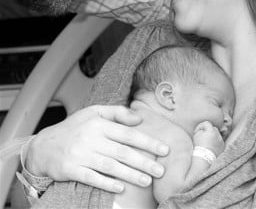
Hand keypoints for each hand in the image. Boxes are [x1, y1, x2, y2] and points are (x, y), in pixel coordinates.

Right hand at [25, 105, 168, 192]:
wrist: (44, 145)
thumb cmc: (74, 127)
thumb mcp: (93, 112)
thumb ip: (117, 113)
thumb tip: (139, 118)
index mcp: (98, 123)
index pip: (128, 133)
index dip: (147, 142)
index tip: (164, 150)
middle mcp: (91, 138)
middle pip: (122, 152)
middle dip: (144, 162)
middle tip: (161, 171)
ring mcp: (81, 155)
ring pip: (110, 166)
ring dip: (130, 175)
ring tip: (148, 181)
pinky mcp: (71, 169)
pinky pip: (92, 178)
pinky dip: (107, 184)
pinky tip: (121, 189)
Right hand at [193, 121, 224, 155]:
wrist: (203, 157)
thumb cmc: (199, 145)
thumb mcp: (196, 134)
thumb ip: (201, 128)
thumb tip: (204, 129)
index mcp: (211, 130)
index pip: (207, 123)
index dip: (201, 126)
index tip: (197, 131)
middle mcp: (218, 134)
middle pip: (213, 128)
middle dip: (208, 130)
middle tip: (202, 135)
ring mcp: (221, 140)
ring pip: (217, 134)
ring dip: (212, 135)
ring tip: (207, 141)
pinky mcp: (223, 146)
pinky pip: (219, 141)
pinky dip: (215, 141)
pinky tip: (211, 145)